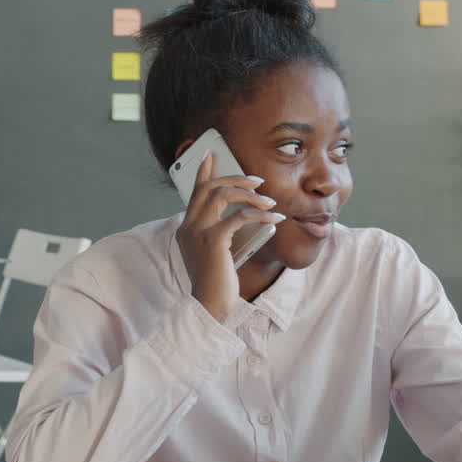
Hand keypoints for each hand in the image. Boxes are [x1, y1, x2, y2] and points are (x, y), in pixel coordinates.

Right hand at [176, 153, 284, 321]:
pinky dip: (260, 215)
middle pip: (209, 187)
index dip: (202, 171)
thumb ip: (218, 234)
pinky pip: (239, 217)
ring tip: (269, 201)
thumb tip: (239, 217)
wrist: (208, 306)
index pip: (194, 192)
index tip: (212, 155)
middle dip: (235, 178)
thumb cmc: (215, 284)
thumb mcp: (214, 255)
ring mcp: (198, 232)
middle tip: (256, 180)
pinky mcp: (213, 240)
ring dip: (250, 194)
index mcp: (186, 229)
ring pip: (222, 195)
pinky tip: (275, 219)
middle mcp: (188, 227)